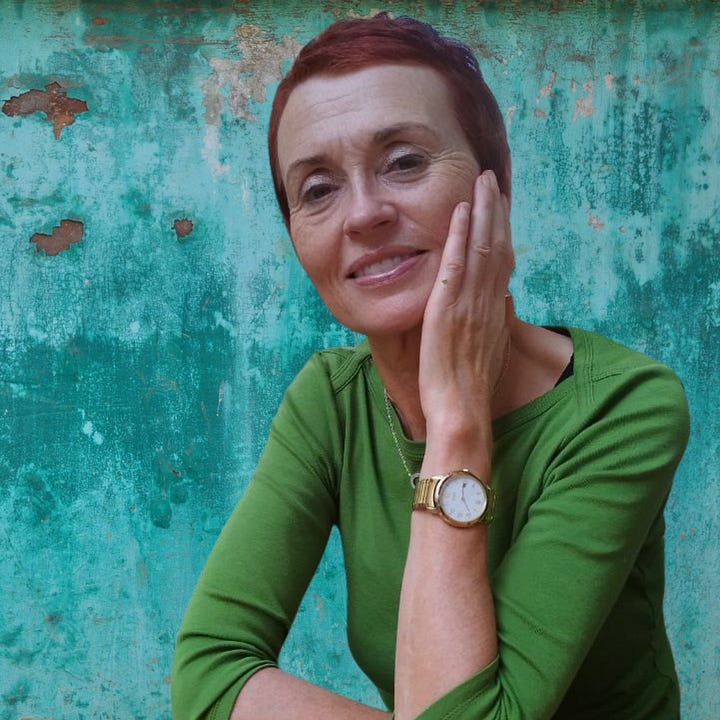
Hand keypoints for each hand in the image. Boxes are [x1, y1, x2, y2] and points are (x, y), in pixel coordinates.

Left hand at [419, 170, 513, 450]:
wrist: (462, 413)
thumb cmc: (471, 389)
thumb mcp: (490, 352)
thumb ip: (497, 322)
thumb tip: (504, 300)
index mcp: (495, 311)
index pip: (502, 262)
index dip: (503, 231)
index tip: (501, 206)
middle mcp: (488, 302)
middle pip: (498, 247)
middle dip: (495, 211)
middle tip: (492, 180)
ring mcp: (470, 305)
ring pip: (482, 249)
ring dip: (482, 212)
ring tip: (480, 181)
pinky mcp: (448, 311)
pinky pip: (457, 266)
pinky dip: (460, 236)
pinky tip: (459, 211)